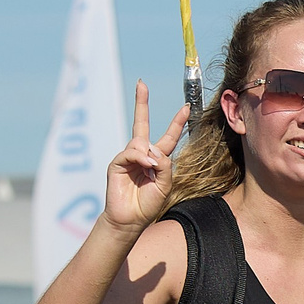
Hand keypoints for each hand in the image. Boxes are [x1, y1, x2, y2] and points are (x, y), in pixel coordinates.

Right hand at [103, 80, 190, 232]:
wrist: (131, 219)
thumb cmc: (149, 204)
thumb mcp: (165, 184)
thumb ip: (164, 165)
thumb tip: (151, 150)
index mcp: (157, 159)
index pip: (168, 137)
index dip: (176, 122)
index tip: (186, 106)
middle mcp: (142, 155)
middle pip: (141, 124)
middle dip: (141, 103)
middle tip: (141, 84)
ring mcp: (128, 157)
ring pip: (140, 142)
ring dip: (149, 155)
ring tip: (150, 170)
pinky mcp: (117, 163)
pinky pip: (131, 152)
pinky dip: (140, 158)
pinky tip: (145, 166)